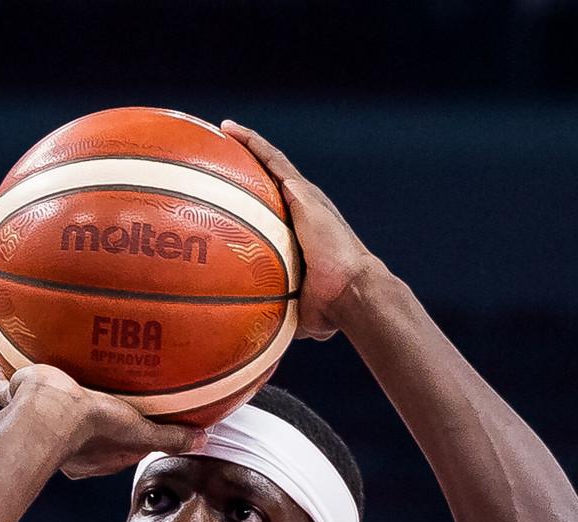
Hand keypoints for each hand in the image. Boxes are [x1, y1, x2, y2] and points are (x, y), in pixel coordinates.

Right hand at [0, 364, 200, 479]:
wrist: (47, 411)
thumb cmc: (92, 426)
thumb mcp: (140, 433)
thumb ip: (169, 438)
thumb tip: (203, 440)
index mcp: (88, 456)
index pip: (107, 446)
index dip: (118, 434)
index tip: (126, 419)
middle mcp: (58, 444)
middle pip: (68, 428)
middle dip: (77, 413)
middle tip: (90, 394)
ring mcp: (31, 421)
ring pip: (34, 408)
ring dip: (41, 394)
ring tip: (48, 373)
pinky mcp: (14, 398)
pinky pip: (6, 388)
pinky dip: (5, 378)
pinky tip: (6, 359)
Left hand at [221, 123, 384, 340]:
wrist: (353, 293)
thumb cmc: (331, 308)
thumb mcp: (297, 309)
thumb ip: (279, 312)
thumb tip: (261, 335)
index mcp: (306, 234)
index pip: (279, 210)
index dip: (261, 199)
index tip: (240, 192)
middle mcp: (308, 210)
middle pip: (275, 179)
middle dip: (253, 165)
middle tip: (226, 153)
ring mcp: (306, 199)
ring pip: (273, 163)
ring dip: (250, 146)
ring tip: (224, 130)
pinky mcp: (303, 194)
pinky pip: (272, 161)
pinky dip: (252, 144)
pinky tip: (230, 131)